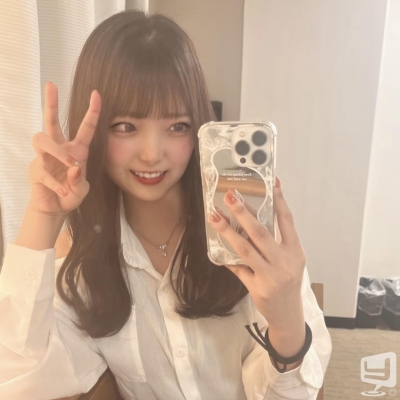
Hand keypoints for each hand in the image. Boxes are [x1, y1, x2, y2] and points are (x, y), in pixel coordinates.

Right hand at [28, 82, 100, 215]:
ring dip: (58, 151)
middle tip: (51, 84)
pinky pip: (44, 172)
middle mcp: (59, 149)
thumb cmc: (71, 194)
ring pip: (42, 139)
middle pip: (50, 121)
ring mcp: (44, 158)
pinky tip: (64, 193)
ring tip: (69, 164)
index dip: (92, 111)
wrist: (56, 208)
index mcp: (76, 150)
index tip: (96, 93)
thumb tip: (73, 166)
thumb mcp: (82, 188)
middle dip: (50, 103)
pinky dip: (56, 184)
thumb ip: (80, 179)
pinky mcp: (35, 170)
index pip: (85, 128)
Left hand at [208, 177, 305, 328]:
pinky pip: (237, 268)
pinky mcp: (257, 288)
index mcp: (295, 251)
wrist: (288, 315)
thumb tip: (254, 216)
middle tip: (229, 197)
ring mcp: (271, 276)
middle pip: (261, 232)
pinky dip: (226, 257)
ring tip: (215, 216)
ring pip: (245, 249)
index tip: (271, 182)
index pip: (286, 220)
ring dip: (228, 231)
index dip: (279, 200)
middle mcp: (285, 262)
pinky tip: (214, 246)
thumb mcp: (290, 261)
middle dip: (243, 213)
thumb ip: (277, 242)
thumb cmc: (288, 282)